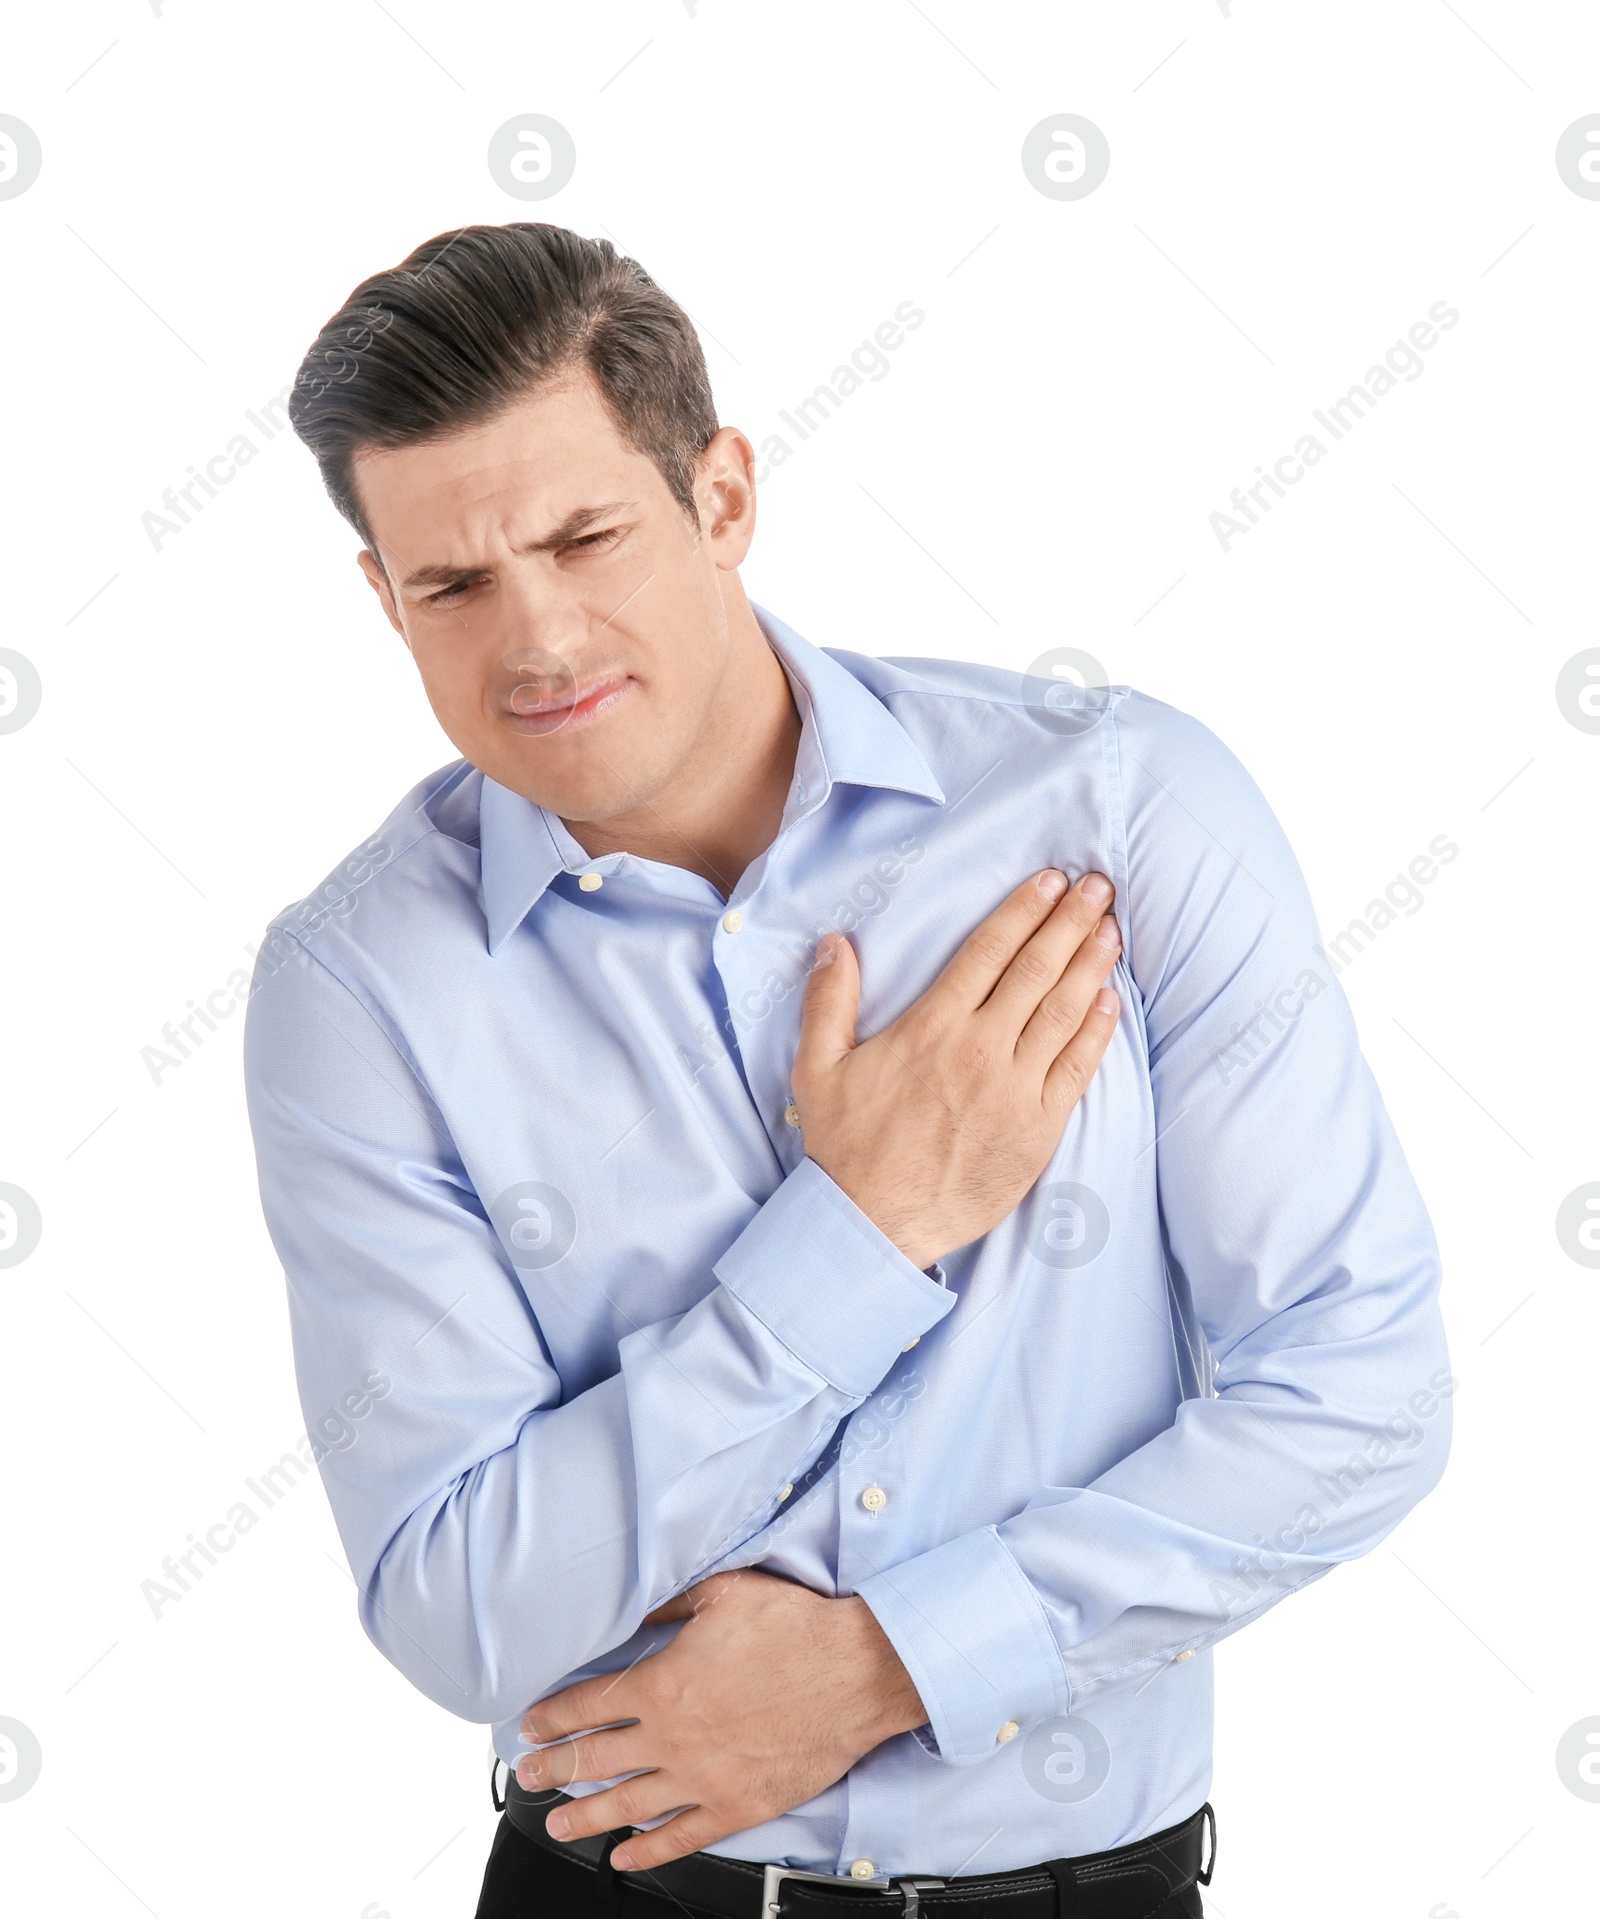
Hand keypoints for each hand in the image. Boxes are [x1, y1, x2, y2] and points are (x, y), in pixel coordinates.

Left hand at [515, 1569, 923, 1870]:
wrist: (857, 1672)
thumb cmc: (796, 1629)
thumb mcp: (724, 1592)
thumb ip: (671, 1602)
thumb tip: (635, 1606)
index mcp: (664, 1684)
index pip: (589, 1704)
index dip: (553, 1716)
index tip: (533, 1724)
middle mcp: (673, 1738)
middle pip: (596, 1758)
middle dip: (554, 1767)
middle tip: (529, 1775)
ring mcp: (703, 1778)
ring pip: (627, 1805)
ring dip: (586, 1815)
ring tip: (558, 1822)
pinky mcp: (736, 1806)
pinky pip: (681, 1836)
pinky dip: (649, 1850)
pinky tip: (627, 1855)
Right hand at [792, 868, 1120, 1269]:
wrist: (874, 1225)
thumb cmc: (846, 1148)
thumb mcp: (818, 1068)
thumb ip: (829, 1001)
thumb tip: (836, 944)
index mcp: (932, 1028)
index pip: (989, 952)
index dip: (1024, 910)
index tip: (1051, 881)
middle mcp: (980, 1051)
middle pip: (1036, 970)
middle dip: (1071, 922)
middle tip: (1098, 886)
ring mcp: (1014, 1091)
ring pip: (1063, 1012)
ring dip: (1091, 965)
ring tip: (1111, 928)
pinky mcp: (1037, 1130)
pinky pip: (1076, 1069)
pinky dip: (1096, 1030)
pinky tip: (1109, 999)